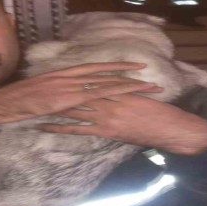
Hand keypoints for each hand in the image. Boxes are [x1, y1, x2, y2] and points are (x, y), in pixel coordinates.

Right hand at [0, 62, 160, 126]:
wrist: (1, 103)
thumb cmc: (18, 99)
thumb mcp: (41, 89)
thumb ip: (57, 88)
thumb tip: (69, 91)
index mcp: (63, 73)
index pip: (95, 67)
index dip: (115, 66)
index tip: (133, 65)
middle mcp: (68, 76)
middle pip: (104, 73)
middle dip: (126, 73)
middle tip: (147, 71)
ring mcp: (68, 88)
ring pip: (103, 84)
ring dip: (124, 86)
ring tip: (144, 86)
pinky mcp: (64, 101)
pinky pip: (92, 98)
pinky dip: (107, 98)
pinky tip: (121, 101)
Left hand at [38, 94, 206, 154]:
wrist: (171, 128)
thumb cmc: (161, 114)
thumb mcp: (142, 99)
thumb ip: (127, 94)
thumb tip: (114, 91)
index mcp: (118, 89)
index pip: (92, 80)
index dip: (73, 78)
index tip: (56, 75)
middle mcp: (110, 99)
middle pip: (79, 91)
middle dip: (58, 89)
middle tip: (38, 86)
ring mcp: (107, 115)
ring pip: (75, 107)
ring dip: (55, 105)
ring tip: (35, 104)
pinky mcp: (106, 130)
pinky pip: (79, 129)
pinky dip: (61, 127)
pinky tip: (46, 127)